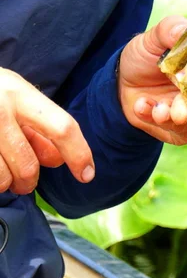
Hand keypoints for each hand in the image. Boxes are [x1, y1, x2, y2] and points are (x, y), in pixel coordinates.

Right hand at [0, 69, 93, 194]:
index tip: (87, 175)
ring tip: (0, 172)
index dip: (79, 154)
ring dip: (5, 184)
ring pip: (3, 180)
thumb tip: (58, 159)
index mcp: (18, 93)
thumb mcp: (13, 97)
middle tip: (23, 181)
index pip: (62, 127)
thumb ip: (38, 127)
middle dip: (29, 182)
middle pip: (28, 166)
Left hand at [118, 16, 186, 145]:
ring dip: (172, 119)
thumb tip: (183, 30)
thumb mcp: (154, 38)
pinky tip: (141, 105)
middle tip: (179, 113)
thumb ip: (169, 30)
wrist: (122, 82)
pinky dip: (154, 120)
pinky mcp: (179, 132)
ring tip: (157, 110)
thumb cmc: (144, 58)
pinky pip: (173, 132)